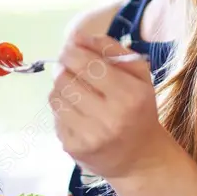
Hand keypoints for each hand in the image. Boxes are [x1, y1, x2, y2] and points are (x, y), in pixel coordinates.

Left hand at [52, 32, 170, 179]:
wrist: (141, 159)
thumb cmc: (140, 109)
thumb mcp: (139, 75)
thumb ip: (112, 49)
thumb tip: (77, 37)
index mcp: (129, 95)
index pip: (87, 64)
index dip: (73, 52)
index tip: (71, 49)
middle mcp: (109, 117)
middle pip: (65, 78)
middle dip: (65, 68)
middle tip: (72, 69)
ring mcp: (89, 135)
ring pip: (55, 96)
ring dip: (62, 88)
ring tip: (77, 92)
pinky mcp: (73, 148)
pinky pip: (55, 116)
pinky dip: (63, 109)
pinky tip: (78, 113)